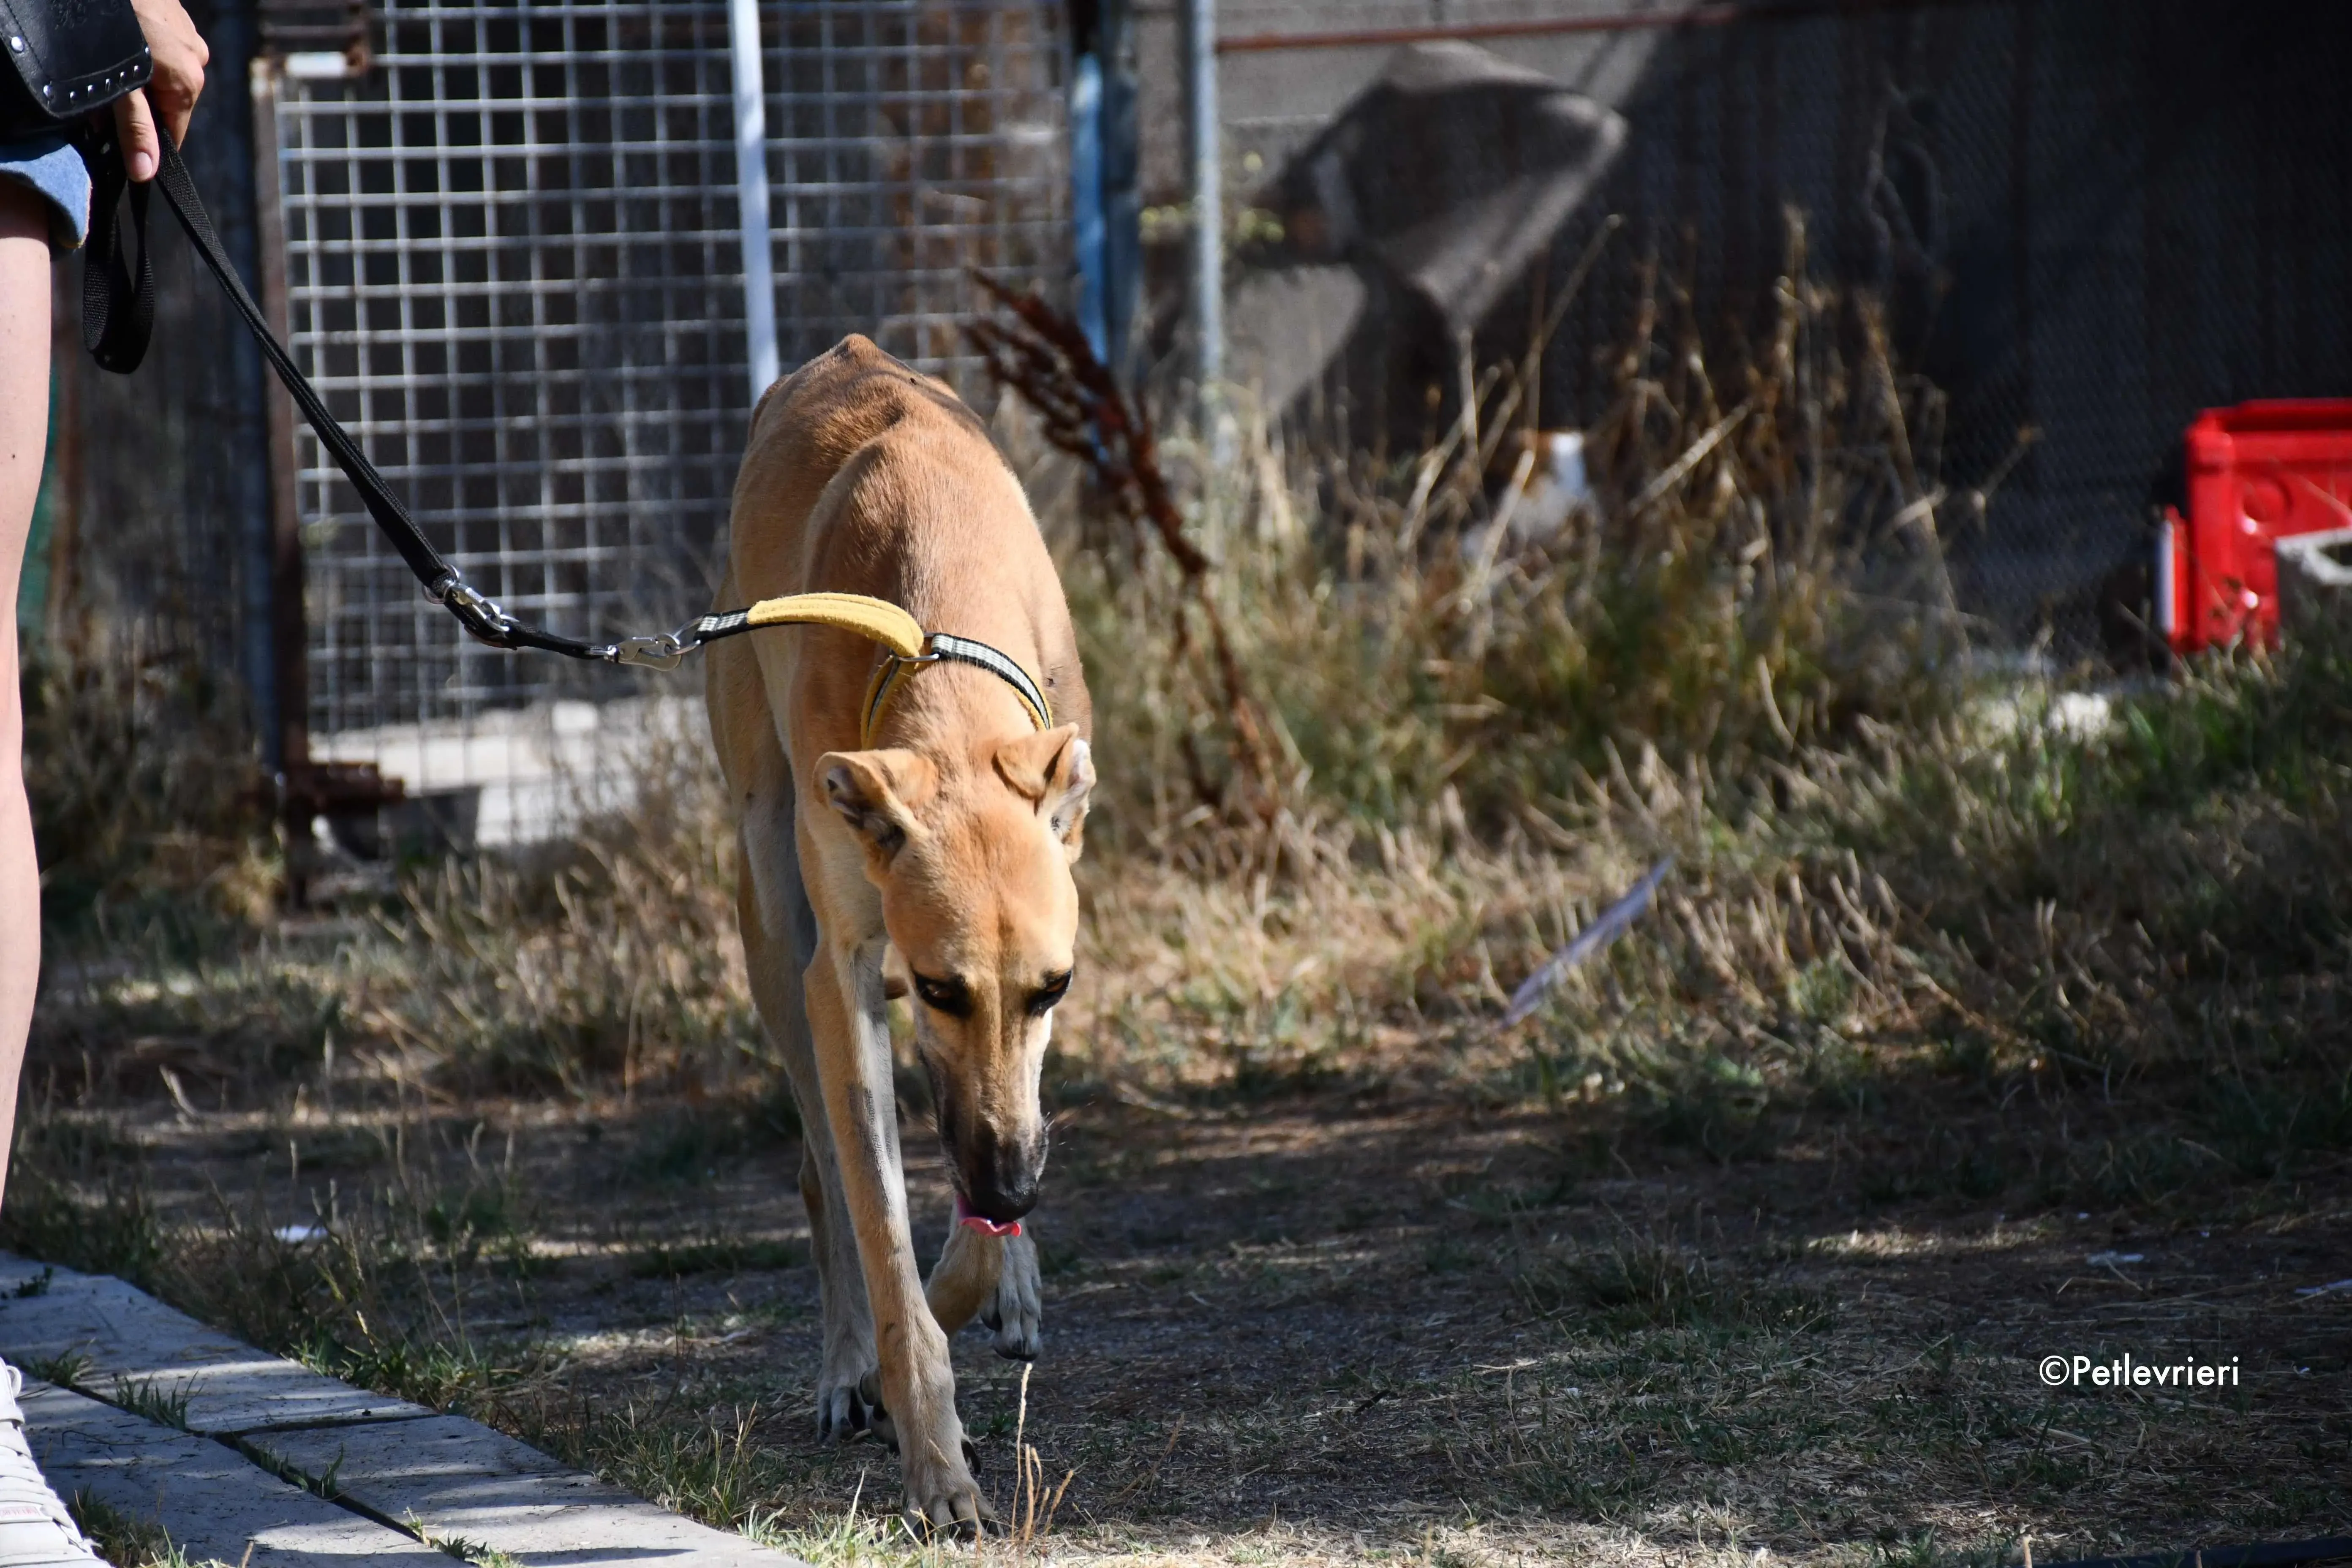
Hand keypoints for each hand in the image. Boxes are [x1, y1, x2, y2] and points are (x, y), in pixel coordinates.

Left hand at [109, 0, 208, 181]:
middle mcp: (197, 58)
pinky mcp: (173, 10)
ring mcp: (187, 31)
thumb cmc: (108, 32)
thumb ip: (134, 130)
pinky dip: (142, 47)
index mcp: (190, 83)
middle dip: (138, 104)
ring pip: (163, 69)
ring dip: (139, 74)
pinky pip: (161, 41)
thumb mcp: (118, 89)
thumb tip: (145, 173)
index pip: (174, 131)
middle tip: (101, 99)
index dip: (145, 139)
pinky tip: (118, 38)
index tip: (116, 139)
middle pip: (169, 99)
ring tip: (108, 64)